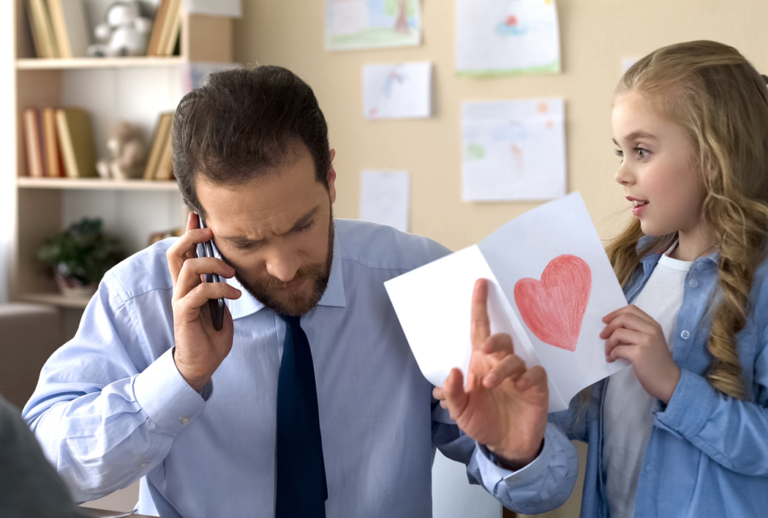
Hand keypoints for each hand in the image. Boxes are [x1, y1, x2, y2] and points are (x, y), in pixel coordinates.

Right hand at [166, 212, 241, 390]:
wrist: (203, 364)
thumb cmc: (212, 334)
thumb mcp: (221, 304)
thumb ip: (221, 286)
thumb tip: (232, 267)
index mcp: (189, 284)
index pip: (183, 251)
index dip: (187, 231)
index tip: (197, 214)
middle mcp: (181, 288)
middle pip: (176, 252)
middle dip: (192, 236)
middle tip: (212, 233)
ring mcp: (181, 300)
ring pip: (188, 268)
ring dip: (214, 265)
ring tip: (233, 274)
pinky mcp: (184, 314)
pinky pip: (198, 292)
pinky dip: (219, 289)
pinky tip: (235, 296)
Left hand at [433, 278, 548, 469]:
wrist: (506, 446)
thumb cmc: (482, 422)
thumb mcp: (459, 411)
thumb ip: (452, 393)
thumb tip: (453, 372)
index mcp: (481, 363)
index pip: (479, 328)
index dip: (479, 306)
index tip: (480, 283)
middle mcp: (500, 364)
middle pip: (500, 339)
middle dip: (494, 339)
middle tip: (483, 349)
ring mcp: (519, 374)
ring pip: (515, 357)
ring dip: (502, 367)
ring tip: (489, 384)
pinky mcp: (535, 387)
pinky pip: (535, 372)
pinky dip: (527, 376)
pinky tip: (518, 387)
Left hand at [601, 305, 680, 403]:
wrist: (668, 381)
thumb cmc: (656, 362)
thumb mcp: (650, 341)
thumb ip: (637, 331)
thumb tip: (612, 327)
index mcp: (653, 325)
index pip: (632, 309)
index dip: (615, 313)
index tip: (606, 320)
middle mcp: (651, 330)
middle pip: (624, 318)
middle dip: (609, 326)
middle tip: (602, 336)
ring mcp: (646, 341)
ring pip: (618, 333)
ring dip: (608, 343)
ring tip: (608, 351)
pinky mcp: (639, 353)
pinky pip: (617, 349)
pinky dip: (611, 354)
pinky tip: (612, 359)